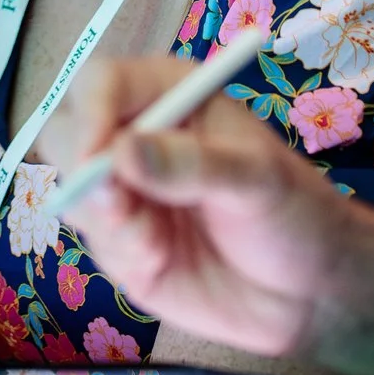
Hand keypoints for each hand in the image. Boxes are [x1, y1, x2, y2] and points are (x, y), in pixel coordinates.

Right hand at [52, 57, 373, 361]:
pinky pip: (91, 241)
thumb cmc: (293, 213)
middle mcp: (137, 136)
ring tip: (158, 246)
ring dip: (107, 222)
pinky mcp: (120, 241)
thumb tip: (121, 152)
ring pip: (72, 192)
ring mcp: (125, 190)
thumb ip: (191, 165)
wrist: (307, 291)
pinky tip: (160, 261)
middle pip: (67, 133)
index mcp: (170, 96)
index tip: (99, 159)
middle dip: (83, 174)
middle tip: (121, 210)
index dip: (91, 114)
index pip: (102, 83)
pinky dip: (119, 253)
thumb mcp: (255, 181)